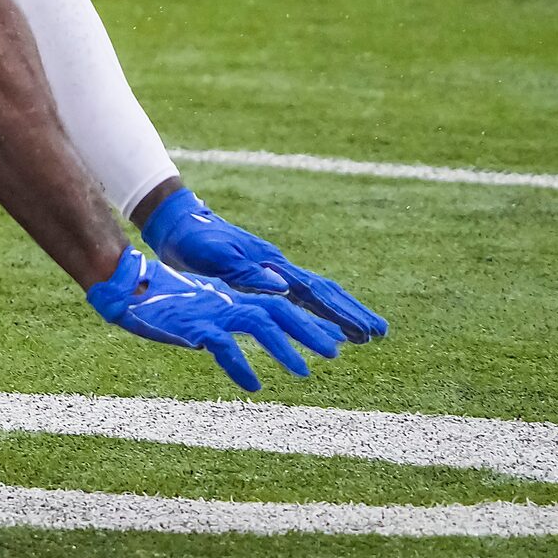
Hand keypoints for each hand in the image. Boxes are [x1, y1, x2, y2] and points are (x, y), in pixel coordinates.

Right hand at [87, 247, 343, 391]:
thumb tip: (246, 343)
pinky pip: (222, 346)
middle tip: (336, 351)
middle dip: (308, 330)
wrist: (125, 287)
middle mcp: (227, 302)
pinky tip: (253, 386)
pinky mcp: (192, 327)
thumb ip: (225, 323)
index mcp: (231, 299)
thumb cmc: (161, 302)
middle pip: (278, 310)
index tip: (336, 339)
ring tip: (304, 372)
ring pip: (258, 324)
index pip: (278, 306)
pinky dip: (240, 365)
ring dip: (283, 347)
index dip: (308, 322)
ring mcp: (211, 314)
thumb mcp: (201, 311)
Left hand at [142, 187, 387, 342]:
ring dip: (338, 315)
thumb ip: (247, 272)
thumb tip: (284, 287)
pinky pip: (296, 298)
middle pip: (324, 293)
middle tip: (379, 335)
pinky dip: (313, 312)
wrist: (178, 223)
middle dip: (351, 314)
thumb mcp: (216, 257)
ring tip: (362, 335)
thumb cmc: (193, 240)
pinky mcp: (258, 276)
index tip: (366, 331)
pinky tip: (320, 324)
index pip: (315, 293)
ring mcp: (271, 272)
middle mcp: (279, 269)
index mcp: (273, 266)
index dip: (341, 313)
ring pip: (313, 296)